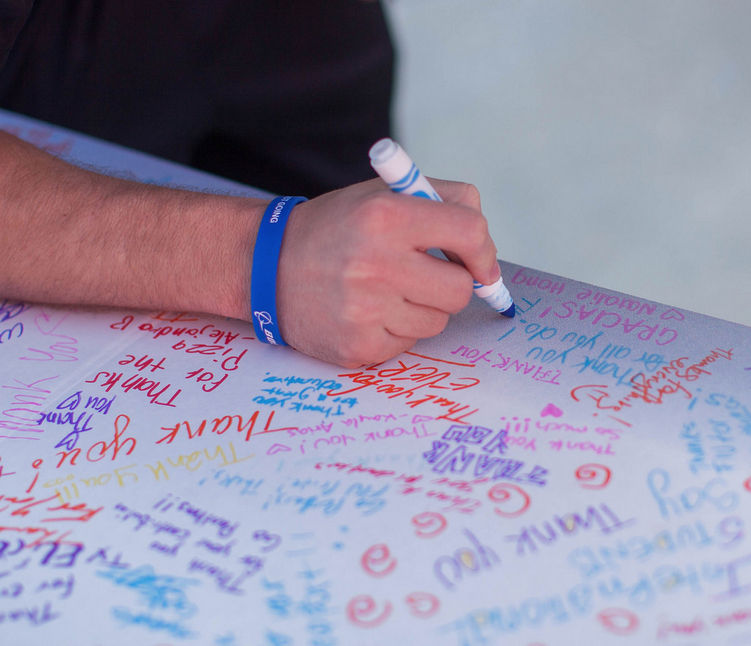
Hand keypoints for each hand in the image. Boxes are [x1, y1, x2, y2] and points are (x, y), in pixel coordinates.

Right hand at [275, 177, 499, 366]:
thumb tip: (485, 252)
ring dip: (420, 309)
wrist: (265, 266)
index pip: (469, 233)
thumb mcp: (381, 194)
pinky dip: (395, 331)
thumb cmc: (335, 229)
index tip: (479, 264)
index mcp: (386, 215)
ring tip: (383, 292)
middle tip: (424, 277)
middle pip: (459, 289)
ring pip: (436, 322)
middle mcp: (375, 263)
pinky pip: (408, 345)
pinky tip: (366, 313)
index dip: (482, 252)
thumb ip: (441, 201)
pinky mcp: (357, 346)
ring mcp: (365, 310)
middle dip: (451, 284)